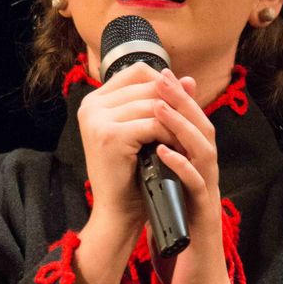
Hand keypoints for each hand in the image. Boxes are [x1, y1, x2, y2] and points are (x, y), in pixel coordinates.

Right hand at [77, 61, 183, 242]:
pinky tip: (177, 148)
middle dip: (174, 103)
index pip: (137, 72)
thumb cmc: (132, 174)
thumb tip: (190, 79)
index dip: (164, 83)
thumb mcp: (145, 132)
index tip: (181, 103)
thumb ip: (164, 103)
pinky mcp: (110, 136)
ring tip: (187, 137)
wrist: (117, 211)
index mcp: (94, 101)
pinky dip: (170, 136)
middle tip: (191, 123)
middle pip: (147, 85)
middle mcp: (91, 106)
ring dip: (175, 121)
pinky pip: (153, 124)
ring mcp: (97, 120)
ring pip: (153, 105)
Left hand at [148, 69, 233, 283]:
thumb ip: (157, 181)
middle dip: (183, 101)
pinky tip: (163, 152)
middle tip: (163, 75)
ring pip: (204, 152)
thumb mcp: (165, 207)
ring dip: (182, 126)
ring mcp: (208, 199)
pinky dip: (181, 166)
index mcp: (196, 177)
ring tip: (159, 105)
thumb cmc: (180, 252)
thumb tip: (138, 157)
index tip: (159, 77)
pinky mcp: (204, 219)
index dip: (179, 102)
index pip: (192, 131)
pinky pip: (196, 187)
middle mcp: (207, 182)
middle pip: (203, 132)